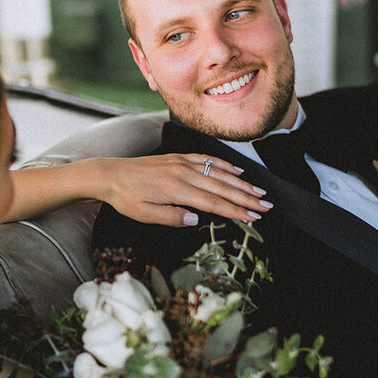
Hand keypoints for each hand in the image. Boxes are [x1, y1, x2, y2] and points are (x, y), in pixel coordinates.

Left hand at [96, 154, 270, 227]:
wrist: (109, 174)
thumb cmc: (125, 198)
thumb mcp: (144, 214)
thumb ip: (171, 217)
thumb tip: (196, 219)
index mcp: (176, 189)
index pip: (214, 202)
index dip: (236, 211)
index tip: (254, 217)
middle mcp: (183, 173)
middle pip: (222, 187)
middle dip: (247, 198)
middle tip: (267, 206)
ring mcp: (182, 163)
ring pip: (218, 173)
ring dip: (241, 183)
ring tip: (259, 192)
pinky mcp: (178, 157)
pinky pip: (207, 160)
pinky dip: (224, 165)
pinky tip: (237, 171)